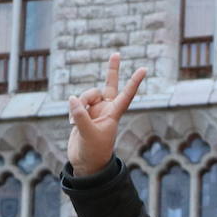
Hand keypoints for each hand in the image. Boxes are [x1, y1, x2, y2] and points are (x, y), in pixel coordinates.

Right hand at [67, 53, 146, 176]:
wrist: (85, 162)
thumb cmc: (93, 151)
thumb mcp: (88, 134)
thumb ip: (81, 115)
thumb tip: (72, 98)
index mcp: (114, 114)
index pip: (126, 95)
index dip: (134, 81)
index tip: (144, 69)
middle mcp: (106, 109)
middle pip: (109, 85)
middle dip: (112, 70)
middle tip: (117, 54)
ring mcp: (94, 110)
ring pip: (86, 94)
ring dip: (80, 102)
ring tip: (76, 120)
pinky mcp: (82, 113)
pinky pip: (76, 103)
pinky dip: (73, 110)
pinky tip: (72, 123)